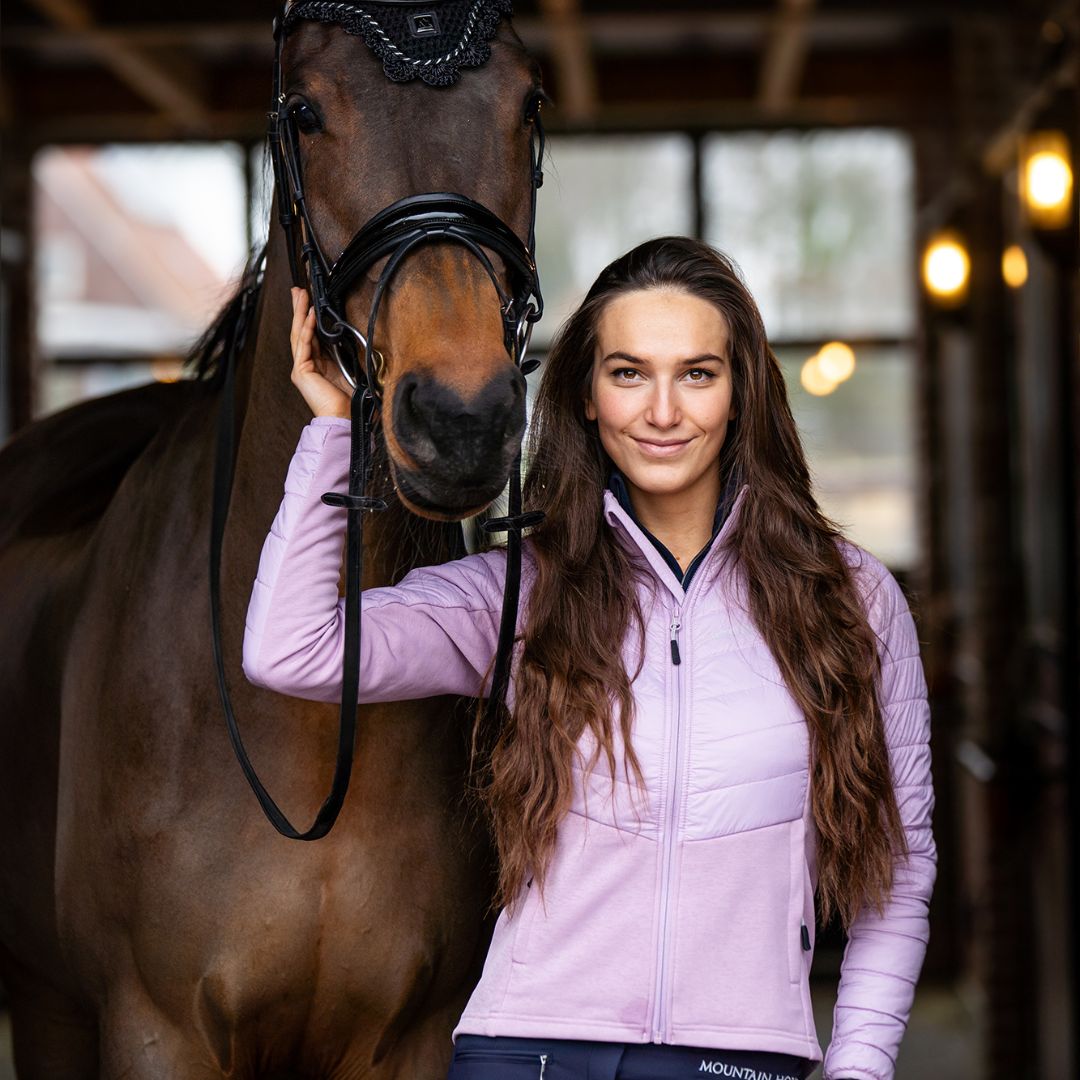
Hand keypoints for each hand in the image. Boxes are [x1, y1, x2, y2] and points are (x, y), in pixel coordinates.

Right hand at [289, 287, 352, 419]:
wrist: (345, 418)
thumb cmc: (349, 401)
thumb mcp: (350, 370)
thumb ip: (346, 354)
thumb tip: (351, 338)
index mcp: (318, 365)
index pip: (311, 335)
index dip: (309, 317)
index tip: (309, 300)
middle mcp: (307, 365)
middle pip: (301, 331)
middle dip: (299, 309)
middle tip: (298, 290)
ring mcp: (302, 368)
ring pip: (299, 334)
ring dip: (300, 313)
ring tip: (300, 295)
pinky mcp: (302, 371)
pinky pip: (303, 344)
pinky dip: (306, 327)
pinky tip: (308, 314)